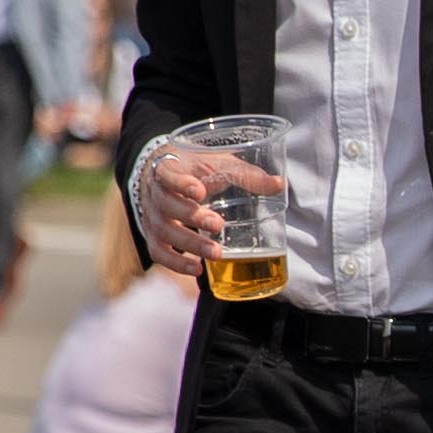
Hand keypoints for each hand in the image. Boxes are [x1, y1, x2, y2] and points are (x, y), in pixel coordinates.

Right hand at [127, 129, 273, 271]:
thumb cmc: (194, 168)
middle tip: (217, 225)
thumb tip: (279, 184)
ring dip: (190, 244)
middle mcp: (156, 194)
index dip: (181, 183)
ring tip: (216, 254)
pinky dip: (176, 263)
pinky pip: (159, 253)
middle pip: (167, 206)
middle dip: (192, 217)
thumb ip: (246, 175)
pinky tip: (197, 269)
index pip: (168, 175)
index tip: (199, 191)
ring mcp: (152, 217)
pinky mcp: (155, 237)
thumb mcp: (217, 163)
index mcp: (169, 170)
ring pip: (164, 232)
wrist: (162, 176)